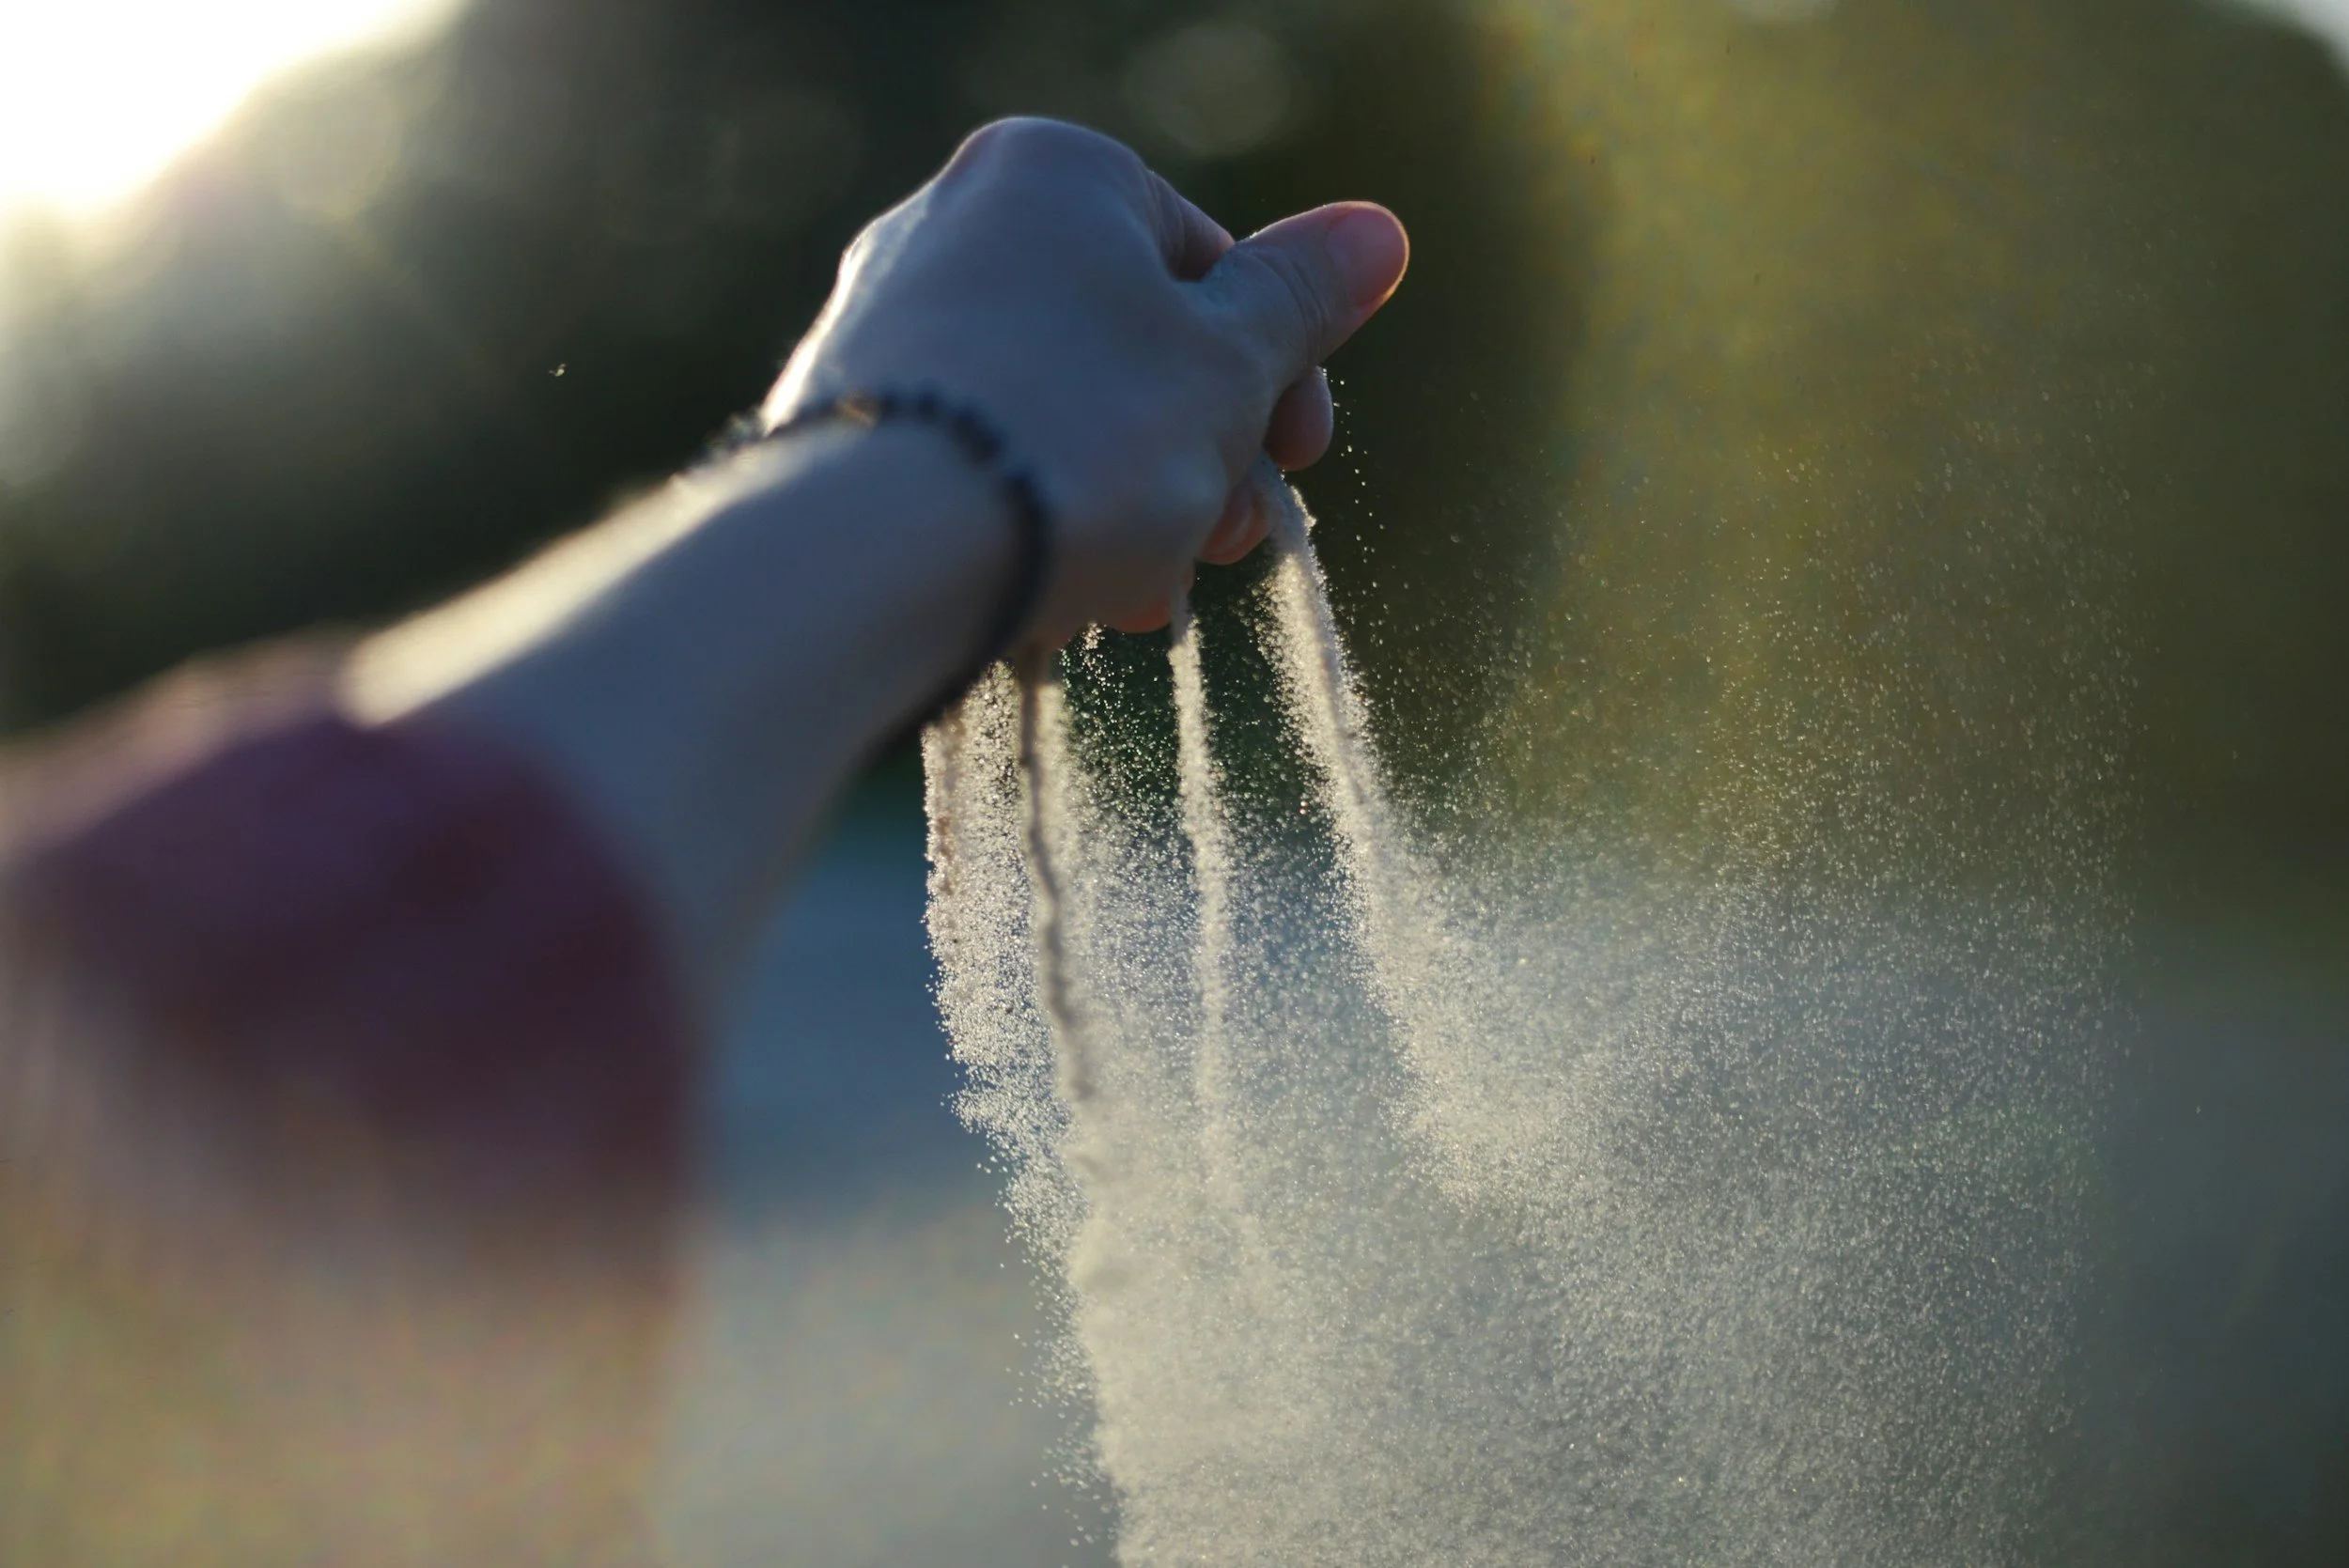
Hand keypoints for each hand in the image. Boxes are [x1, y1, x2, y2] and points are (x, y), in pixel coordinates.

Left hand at [763, 118, 1409, 638]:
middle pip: (1129, 345)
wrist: (876, 552)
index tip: (1301, 464)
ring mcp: (886, 324)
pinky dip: (1037, 520)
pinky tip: (1063, 601)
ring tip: (1143, 598)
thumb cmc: (1081, 436)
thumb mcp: (1229, 367)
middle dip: (1202, 456)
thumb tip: (1377, 233)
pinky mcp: (842, 422)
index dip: (1277, 371)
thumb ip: (1302, 299)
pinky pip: (978, 462)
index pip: (1206, 260)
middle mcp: (950, 222)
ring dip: (1131, 507)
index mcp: (1052, 173)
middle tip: (1230, 546)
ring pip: (1058, 415)